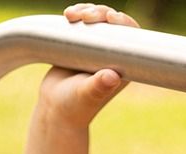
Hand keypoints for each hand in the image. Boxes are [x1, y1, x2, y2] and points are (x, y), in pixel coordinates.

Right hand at [39, 4, 139, 129]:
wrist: (54, 110)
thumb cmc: (73, 107)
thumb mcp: (85, 95)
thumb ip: (98, 87)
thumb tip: (112, 77)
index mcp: (122, 67)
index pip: (131, 39)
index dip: (124, 23)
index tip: (111, 17)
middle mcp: (111, 57)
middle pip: (114, 25)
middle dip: (102, 13)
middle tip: (86, 17)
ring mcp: (95, 50)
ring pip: (98, 20)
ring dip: (88, 10)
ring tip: (72, 16)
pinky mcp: (80, 46)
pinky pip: (83, 23)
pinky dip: (77, 14)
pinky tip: (68, 15)